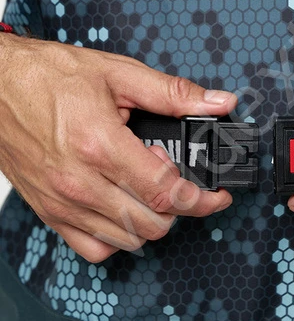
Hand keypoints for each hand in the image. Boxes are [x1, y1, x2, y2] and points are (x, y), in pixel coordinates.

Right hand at [0, 36, 236, 262]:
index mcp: (99, 144)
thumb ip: (172, 92)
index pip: (163, 192)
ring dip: (151, 221)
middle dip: (180, 207)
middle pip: (151, 223)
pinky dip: (118, 237)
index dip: (200, 198)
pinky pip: (93, 248)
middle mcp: (79, 181)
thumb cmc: (49, 75)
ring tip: (151, 188)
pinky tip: (124, 207)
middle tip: (182, 181)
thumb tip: (217, 102)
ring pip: (127, 240)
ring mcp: (62, 202)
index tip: (216, 194)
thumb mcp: (118, 73)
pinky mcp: (49, 213)